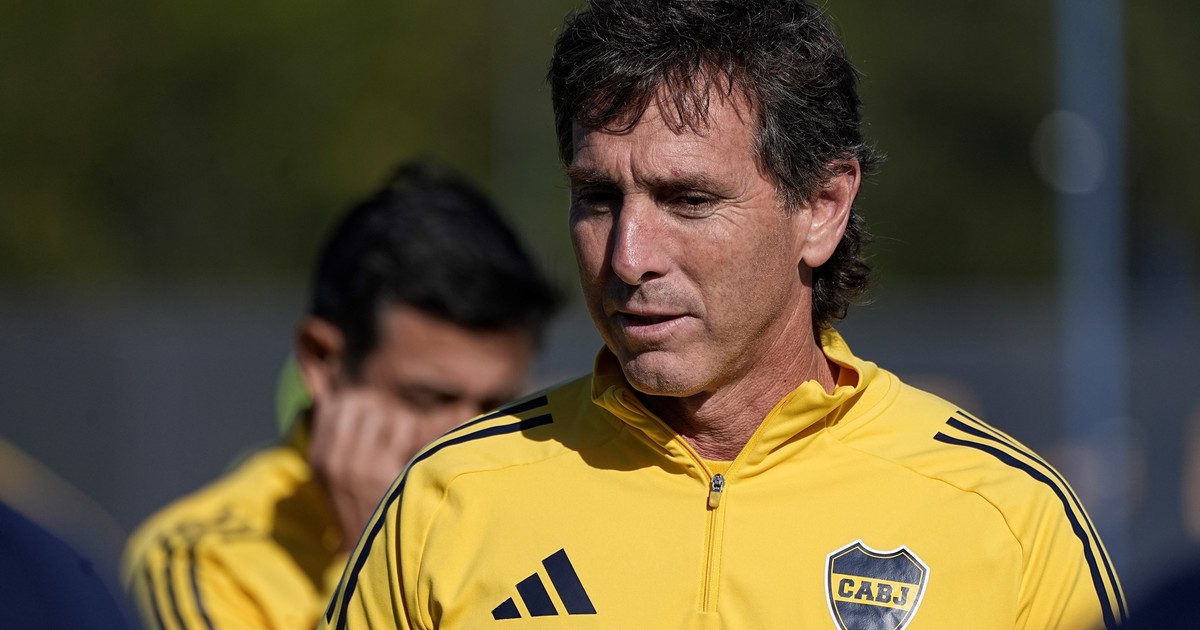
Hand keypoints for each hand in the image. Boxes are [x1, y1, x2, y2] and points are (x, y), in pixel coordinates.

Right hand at [307, 389, 421, 551]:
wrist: (370, 552)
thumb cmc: (363, 508)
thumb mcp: (338, 474)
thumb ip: (340, 436)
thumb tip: (330, 395)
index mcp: (319, 457)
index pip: (335, 404)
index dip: (359, 402)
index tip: (376, 415)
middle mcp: (332, 459)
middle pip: (360, 402)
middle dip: (382, 406)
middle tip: (397, 424)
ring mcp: (356, 465)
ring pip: (384, 412)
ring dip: (402, 419)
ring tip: (407, 440)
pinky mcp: (381, 470)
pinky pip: (403, 426)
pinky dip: (419, 429)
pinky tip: (418, 447)